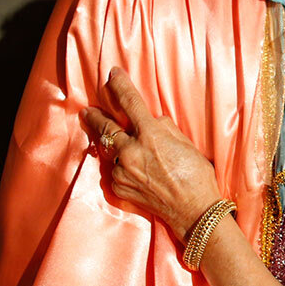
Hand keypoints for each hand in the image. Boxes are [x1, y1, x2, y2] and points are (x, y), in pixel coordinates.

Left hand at [81, 67, 222, 241]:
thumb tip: (151, 122)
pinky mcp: (118, 188)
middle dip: (95, 116)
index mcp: (150, 135)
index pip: (130, 102)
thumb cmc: (197, 175)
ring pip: (111, 151)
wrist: (194, 211)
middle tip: (87, 111)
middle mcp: (131, 152)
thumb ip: (163, 129)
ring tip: (110, 140)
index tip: (113, 74)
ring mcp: (122, 172)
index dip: (120, 85)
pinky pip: (115, 170)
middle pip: (105, 127)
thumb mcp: (186, 143)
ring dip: (112, 145)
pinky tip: (131, 169)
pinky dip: (121, 166)